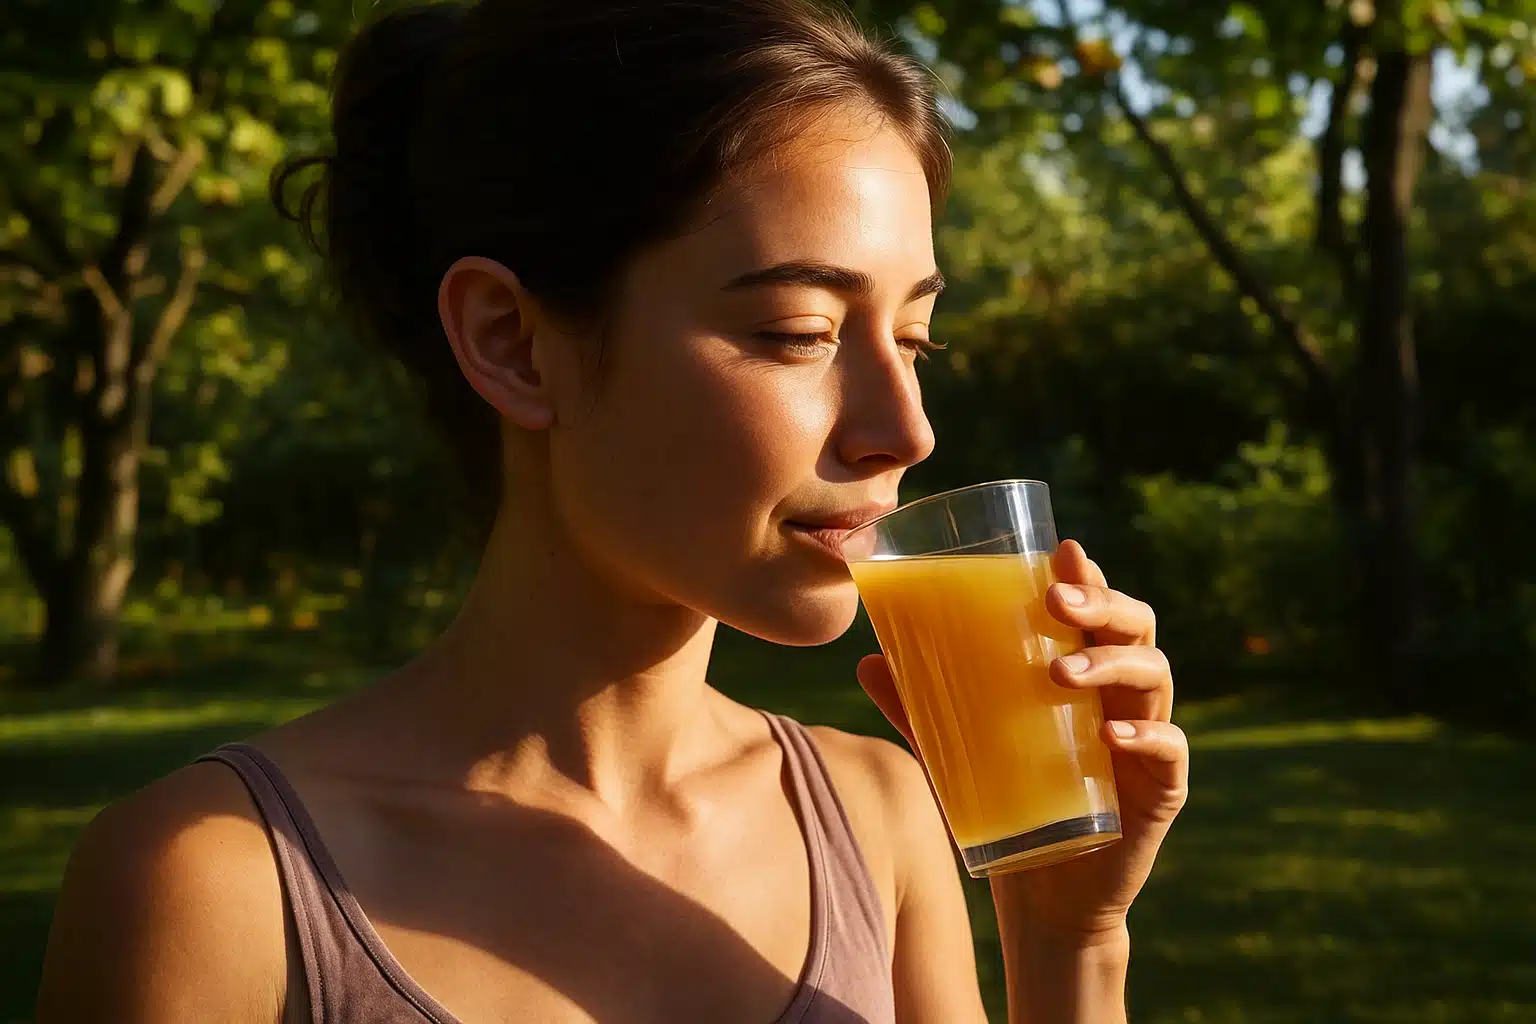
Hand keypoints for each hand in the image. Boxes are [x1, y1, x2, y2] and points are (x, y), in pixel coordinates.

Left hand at [856, 539, 1187, 943]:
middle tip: (1057, 601)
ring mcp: (1146, 738)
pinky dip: (1146, 735)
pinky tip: (1113, 733)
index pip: (1095, 607)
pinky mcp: (1160, 789)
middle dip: (1102, 603)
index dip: (1086, 575)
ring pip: (1155, 675)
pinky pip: (1170, 749)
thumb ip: (917, 705)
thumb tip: (867, 661)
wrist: (1041, 892)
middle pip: (1134, 626)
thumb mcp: (953, 748)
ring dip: (1111, 662)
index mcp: (1082, 670)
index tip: (1061, 550)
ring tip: (1063, 672)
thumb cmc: (1005, 800)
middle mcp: (1121, 694)